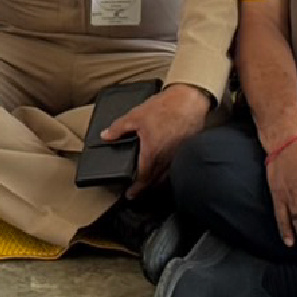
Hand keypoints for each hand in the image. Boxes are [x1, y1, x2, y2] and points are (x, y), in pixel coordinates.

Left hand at [100, 83, 208, 197]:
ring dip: (157, 182)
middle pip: (156, 182)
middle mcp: (167, 160)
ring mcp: (179, 156)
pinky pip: (176, 167)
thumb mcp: (135, 116)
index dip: (136, 189)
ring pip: (167, 176)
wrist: (190, 100)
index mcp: (153, 154)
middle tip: (137, 191)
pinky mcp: (186, 150)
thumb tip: (106, 136)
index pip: (144, 179)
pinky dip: (167, 172)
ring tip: (148, 181)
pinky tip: (163, 166)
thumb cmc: (164, 108)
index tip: (130, 195)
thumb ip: (118, 128)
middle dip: (146, 189)